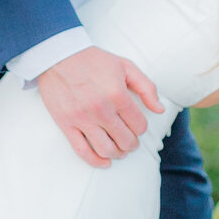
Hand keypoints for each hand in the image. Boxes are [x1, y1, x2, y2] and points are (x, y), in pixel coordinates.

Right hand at [37, 46, 163, 167]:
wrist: (58, 56)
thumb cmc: (94, 60)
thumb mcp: (125, 66)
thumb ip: (146, 87)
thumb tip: (160, 110)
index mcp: (118, 95)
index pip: (139, 125)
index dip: (141, 129)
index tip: (137, 127)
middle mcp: (101, 109)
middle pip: (125, 140)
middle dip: (132, 144)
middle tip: (130, 142)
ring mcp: (82, 119)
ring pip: (106, 149)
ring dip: (117, 154)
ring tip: (119, 151)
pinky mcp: (66, 124)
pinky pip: (82, 151)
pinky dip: (96, 161)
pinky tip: (104, 162)